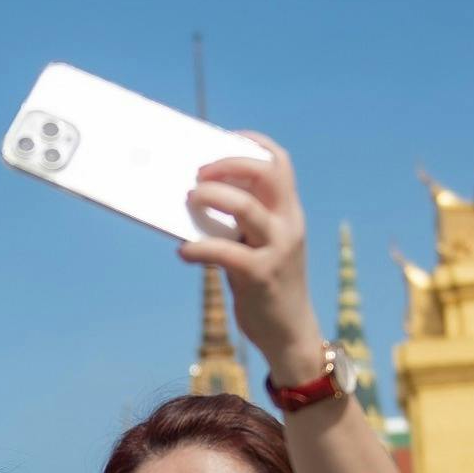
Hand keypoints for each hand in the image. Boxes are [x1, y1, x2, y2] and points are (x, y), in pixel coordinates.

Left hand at [178, 138, 318, 382]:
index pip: (280, 163)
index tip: (225, 138)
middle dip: (229, 164)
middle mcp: (289, 225)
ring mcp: (278, 249)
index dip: (254, 143)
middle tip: (199, 172)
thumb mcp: (261, 247)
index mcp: (289, 213)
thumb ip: (241, 224)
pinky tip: (183, 251)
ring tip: (189, 199)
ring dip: (212, 196)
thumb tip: (197, 198)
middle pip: (266, 174)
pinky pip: (225, 253)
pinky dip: (199, 248)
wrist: (290, 335)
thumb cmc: (266, 286)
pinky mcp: (261, 276)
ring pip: (247, 207)